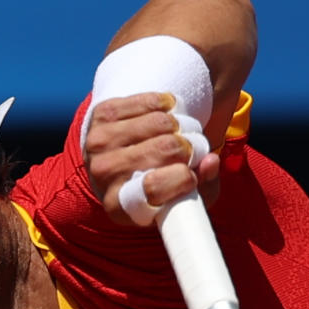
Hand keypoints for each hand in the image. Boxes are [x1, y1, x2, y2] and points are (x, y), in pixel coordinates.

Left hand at [83, 92, 222, 224]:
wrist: (117, 162)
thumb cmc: (157, 186)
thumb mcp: (182, 199)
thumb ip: (204, 188)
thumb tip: (211, 160)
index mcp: (118, 207)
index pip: (153, 187)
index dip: (183, 178)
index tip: (191, 176)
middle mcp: (101, 175)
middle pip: (165, 148)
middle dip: (189, 147)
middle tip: (191, 150)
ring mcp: (97, 142)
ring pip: (160, 122)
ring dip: (180, 125)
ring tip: (179, 134)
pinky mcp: (102, 114)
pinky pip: (150, 101)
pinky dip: (167, 105)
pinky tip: (166, 116)